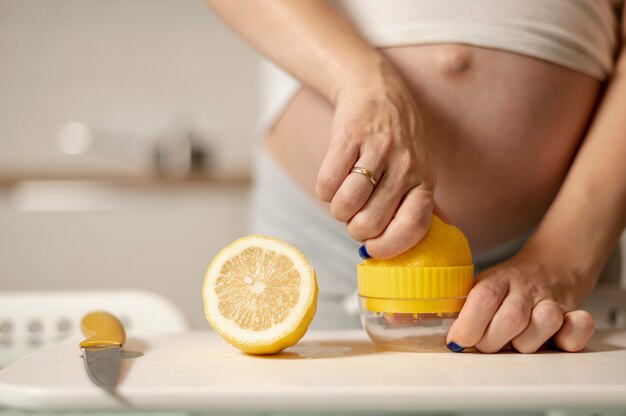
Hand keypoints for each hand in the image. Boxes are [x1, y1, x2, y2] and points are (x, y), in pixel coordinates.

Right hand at [316, 62, 434, 258]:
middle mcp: (405, 167)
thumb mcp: (420, 170)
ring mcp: (378, 150)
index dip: (389, 246)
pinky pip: (327, 183)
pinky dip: (324, 190)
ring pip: (346, 205)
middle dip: (354, 228)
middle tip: (355, 214)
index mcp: (424, 181)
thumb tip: (441, 240)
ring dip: (337, 209)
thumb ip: (425, 206)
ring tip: (343, 197)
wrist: (374, 90)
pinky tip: (332, 180)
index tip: (373, 248)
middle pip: (370, 223)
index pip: (413, 228)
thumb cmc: (396, 140)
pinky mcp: (349, 137)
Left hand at [446, 252, 595, 352]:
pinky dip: (569, 337)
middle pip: (511, 318)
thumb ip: (459, 307)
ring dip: (527, 342)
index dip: (468, 324)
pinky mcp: (574, 313)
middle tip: (487, 343)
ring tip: (518, 339)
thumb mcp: (478, 286)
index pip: (482, 298)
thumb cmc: (507, 286)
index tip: (457, 341)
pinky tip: (554, 339)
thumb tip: (425, 328)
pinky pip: (579, 328)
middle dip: (493, 341)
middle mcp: (525, 289)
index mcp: (497, 280)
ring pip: (544, 323)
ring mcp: (552, 300)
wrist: (549, 267)